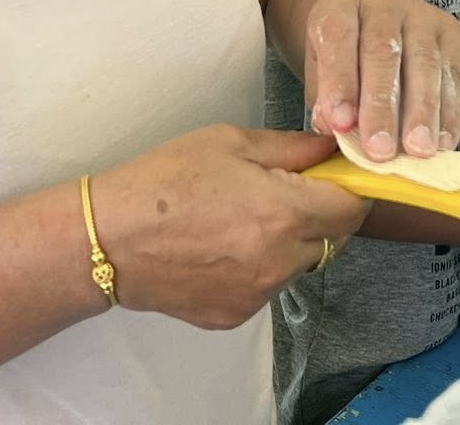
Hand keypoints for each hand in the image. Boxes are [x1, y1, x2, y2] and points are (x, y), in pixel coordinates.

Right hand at [93, 125, 369, 330]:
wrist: (108, 239)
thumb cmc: (163, 182)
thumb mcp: (229, 143)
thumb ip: (290, 149)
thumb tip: (328, 148)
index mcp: (282, 213)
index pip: (351, 209)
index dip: (351, 189)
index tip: (340, 176)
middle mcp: (278, 261)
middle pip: (332, 240)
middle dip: (323, 215)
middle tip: (289, 191)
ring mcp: (258, 294)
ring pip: (301, 265)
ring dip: (291, 242)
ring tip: (245, 217)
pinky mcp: (236, 315)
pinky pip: (269, 286)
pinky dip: (262, 266)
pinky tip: (225, 245)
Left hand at [303, 0, 459, 159]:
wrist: (372, 17)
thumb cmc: (343, 51)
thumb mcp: (319, 68)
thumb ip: (324, 96)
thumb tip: (334, 127)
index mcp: (341, 4)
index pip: (338, 37)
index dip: (340, 82)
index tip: (340, 125)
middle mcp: (383, 1)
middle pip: (384, 51)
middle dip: (382, 105)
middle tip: (380, 149)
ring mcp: (422, 15)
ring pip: (424, 63)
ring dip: (422, 112)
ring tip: (417, 150)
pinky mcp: (452, 33)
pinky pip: (453, 74)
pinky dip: (448, 112)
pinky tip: (441, 141)